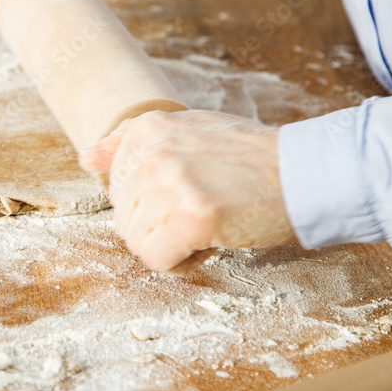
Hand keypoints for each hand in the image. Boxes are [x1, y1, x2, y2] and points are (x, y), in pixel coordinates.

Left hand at [79, 110, 297, 274]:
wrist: (306, 173)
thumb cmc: (252, 158)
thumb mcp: (189, 130)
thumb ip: (134, 142)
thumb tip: (85, 158)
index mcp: (148, 127)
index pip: (114, 187)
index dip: (150, 203)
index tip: (184, 192)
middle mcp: (154, 150)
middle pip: (123, 218)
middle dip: (159, 227)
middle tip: (203, 210)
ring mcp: (172, 181)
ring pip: (137, 242)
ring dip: (172, 245)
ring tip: (210, 222)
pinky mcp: (193, 216)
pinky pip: (158, 261)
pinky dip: (183, 263)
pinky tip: (211, 241)